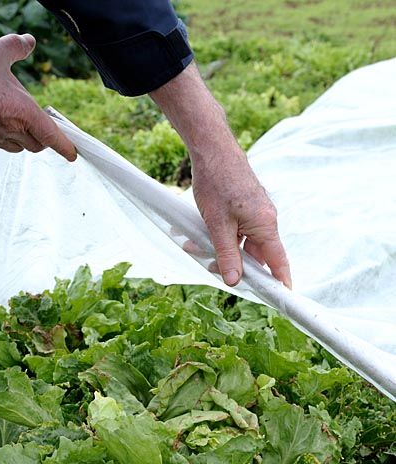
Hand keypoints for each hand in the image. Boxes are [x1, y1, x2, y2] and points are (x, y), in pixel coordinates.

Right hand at [0, 34, 76, 158]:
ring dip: (23, 137)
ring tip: (14, 117)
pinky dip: (3, 136)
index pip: (53, 136)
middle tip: (42, 125)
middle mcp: (12, 130)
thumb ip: (16, 47)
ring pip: (18, 146)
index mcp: (23, 112)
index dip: (65, 146)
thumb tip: (29, 42)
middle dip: (43, 137)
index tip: (73, 154)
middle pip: (37, 144)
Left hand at [190, 125, 290, 287]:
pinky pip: (235, 231)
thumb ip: (227, 255)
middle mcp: (265, 219)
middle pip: (255, 255)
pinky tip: (198, 237)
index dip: (280, 281)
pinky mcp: (244, 207)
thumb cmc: (217, 183)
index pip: (278, 261)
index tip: (283, 297)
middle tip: (211, 268)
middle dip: (233, 265)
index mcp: (265, 224)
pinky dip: (219, 237)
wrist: (212, 150)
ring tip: (195, 248)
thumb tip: (234, 281)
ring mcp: (255, 213)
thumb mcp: (217, 226)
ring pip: (240, 244)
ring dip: (220, 250)